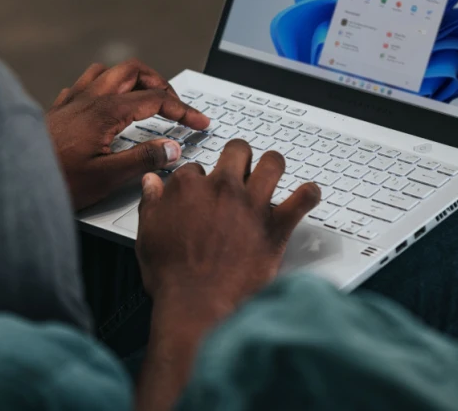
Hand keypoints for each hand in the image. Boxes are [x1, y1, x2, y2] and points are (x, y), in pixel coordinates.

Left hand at [46, 60, 208, 210]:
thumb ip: (143, 159)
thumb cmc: (55, 181)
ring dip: (131, 79)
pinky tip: (106, 105)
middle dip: (160, 83)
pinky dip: (104, 87)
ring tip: (145, 97)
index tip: (199, 122)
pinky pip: (85, 83)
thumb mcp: (106, 177)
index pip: (156, 99)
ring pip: (108, 71)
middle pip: (134, 71)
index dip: (184, 110)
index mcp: (106, 110)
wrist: (12, 180)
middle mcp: (89, 97)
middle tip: (175, 105)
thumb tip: (172, 148)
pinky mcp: (58, 109)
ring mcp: (72, 100)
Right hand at [134, 141, 319, 410]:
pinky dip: (309, 195)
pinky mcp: (275, 226)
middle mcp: (223, 188)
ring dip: (273, 166)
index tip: (201, 191)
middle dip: (238, 157)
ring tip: (272, 173)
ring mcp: (252, 205)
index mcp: (189, 187)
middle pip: (237, 151)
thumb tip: (152, 182)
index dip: (199, 179)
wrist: (197, 305)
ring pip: (273, 163)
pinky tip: (308, 195)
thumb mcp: (148, 234)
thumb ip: (151, 203)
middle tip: (239, 170)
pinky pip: (302, 199)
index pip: (195, 167)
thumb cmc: (172, 276)